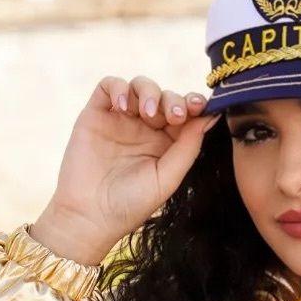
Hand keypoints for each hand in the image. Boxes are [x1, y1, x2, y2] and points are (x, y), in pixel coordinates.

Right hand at [30, 75, 220, 265]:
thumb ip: (188, 147)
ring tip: (147, 113)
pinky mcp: (97, 113)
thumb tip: (211, 116)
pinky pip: (109, 85)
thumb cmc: (131, 204)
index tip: (200, 107)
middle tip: (174, 116)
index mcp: (167, 144)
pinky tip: (124, 107)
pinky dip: (119, 88)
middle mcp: (145, 128)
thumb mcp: (167, 178)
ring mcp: (121, 119)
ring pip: (140, 86)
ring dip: (149, 92)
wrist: (89, 215)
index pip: (185, 114)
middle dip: (173, 100)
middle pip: (165, 96)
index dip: (194, 105)